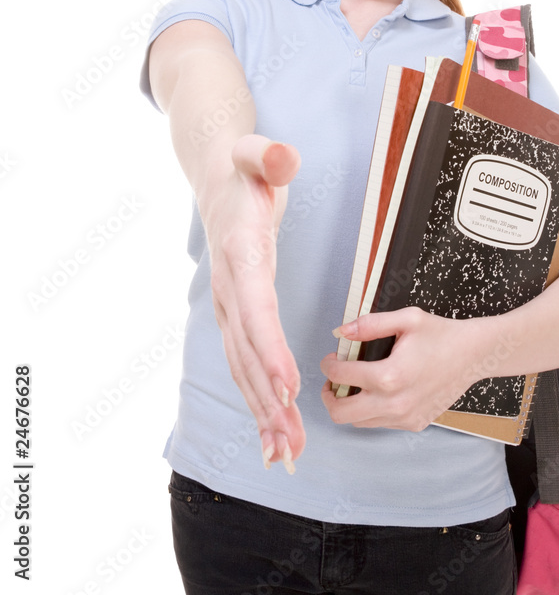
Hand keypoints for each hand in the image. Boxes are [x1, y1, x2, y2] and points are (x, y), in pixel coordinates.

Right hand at [204, 134, 305, 471]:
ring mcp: (229, 307)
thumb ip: (268, 155)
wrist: (217, 182)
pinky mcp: (236, 316)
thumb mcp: (257, 155)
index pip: (255, 307)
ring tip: (284, 453)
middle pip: (248, 352)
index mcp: (240, 255)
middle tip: (290, 443)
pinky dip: (259, 399)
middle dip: (268, 400)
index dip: (269, 348)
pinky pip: (246, 363)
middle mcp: (230, 289)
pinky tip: (273, 430)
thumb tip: (280, 156)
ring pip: (244, 367)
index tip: (287, 386)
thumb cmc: (245, 172)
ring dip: (264, 412)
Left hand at [320, 308, 481, 431]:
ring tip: (358, 383)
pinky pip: (380, 423)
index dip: (328, 365)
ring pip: (358, 422)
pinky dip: (372, 410)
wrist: (474, 355)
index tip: (331, 358)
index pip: (340, 377)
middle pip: (340, 414)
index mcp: (389, 376)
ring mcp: (405, 418)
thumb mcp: (406, 319)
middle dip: (330, 395)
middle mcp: (395, 404)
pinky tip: (381, 390)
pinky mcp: (414, 424)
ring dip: (351, 404)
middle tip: (334, 380)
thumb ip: (369, 324)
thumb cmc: (440, 334)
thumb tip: (340, 332)